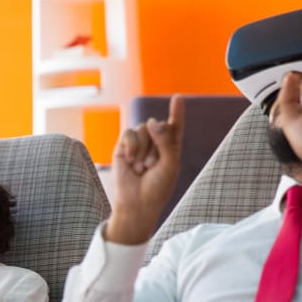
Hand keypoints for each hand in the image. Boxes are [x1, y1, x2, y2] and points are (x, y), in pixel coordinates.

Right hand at [106, 94, 184, 243]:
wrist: (137, 203)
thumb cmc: (157, 187)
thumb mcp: (170, 163)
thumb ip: (165, 140)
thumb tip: (151, 120)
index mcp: (171, 148)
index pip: (175, 126)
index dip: (177, 112)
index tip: (177, 98)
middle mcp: (155, 143)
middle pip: (158, 125)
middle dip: (156, 144)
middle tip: (152, 166)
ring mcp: (138, 144)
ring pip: (143, 128)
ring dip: (144, 149)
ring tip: (141, 168)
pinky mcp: (123, 147)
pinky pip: (129, 133)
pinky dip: (131, 146)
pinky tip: (130, 161)